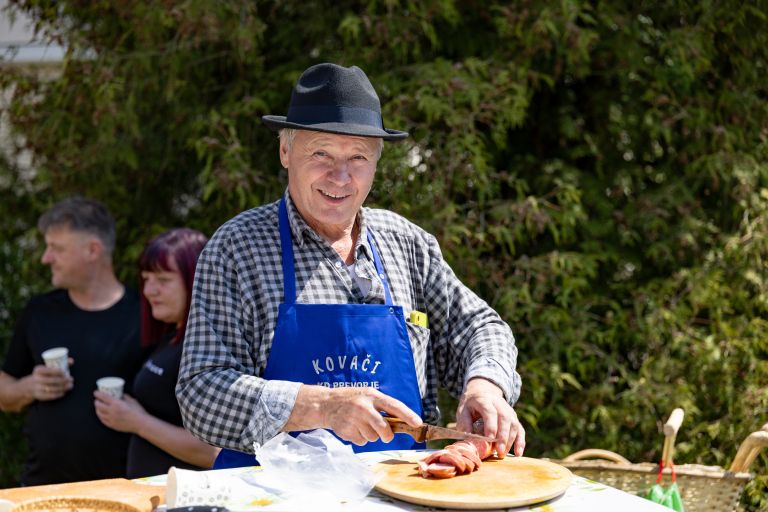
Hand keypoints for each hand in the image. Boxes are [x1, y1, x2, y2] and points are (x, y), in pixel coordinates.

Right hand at [28, 364, 73, 401]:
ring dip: (63, 387)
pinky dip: (58, 394)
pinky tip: (64, 392)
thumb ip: (61, 363)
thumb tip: (72, 361)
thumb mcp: (48, 367)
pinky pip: (50, 396)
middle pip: (51, 380)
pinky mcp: (39, 395)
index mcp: (38, 370)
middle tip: (71, 379)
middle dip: (63, 380)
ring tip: (70, 386)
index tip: (65, 373)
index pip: (48, 370)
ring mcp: (37, 388)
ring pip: (52, 388)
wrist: (30, 386)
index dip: (57, 372)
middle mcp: (36, 379)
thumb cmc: (44, 375)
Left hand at [93, 391, 146, 432]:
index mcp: (116, 404)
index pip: (103, 397)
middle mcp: (112, 411)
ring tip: (98, 407)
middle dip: (96, 401)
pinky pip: (103, 420)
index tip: (96, 392)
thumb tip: (120, 393)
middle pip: (98, 405)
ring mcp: (111, 419)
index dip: (98, 394)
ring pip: (99, 413)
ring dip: (97, 409)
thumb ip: (124, 396)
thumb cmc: (138, 411)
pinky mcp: (112, 425)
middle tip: (97, 399)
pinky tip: (101, 414)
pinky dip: (100, 416)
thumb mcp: (132, 400)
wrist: (141, 424)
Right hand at [287, 385, 421, 445]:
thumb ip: (384, 408)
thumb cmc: (353, 400)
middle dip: (387, 435)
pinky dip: (360, 438)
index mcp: (372, 396)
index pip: (393, 406)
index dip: (407, 415)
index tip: (418, 423)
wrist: (326, 404)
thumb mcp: (368, 396)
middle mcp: (363, 407)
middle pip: (383, 428)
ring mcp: (353, 419)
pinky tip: (354, 428)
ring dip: (371, 435)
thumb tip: (404, 424)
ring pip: (372, 437)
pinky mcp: (346, 430)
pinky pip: (361, 442)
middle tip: (385, 435)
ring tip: (362, 425)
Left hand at [455, 377, 524, 456]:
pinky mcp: (514, 417)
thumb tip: (469, 439)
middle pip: (505, 418)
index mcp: (484, 400)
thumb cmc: (471, 405)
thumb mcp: (462, 410)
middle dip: (503, 436)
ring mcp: (509, 410)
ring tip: (502, 454)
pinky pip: (520, 429)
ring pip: (514, 424)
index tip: (489, 439)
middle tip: (499, 451)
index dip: (491, 426)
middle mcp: (499, 404)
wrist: (483, 392)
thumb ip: (465, 423)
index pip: (490, 412)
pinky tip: (518, 453)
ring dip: (510, 440)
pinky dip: (520, 441)